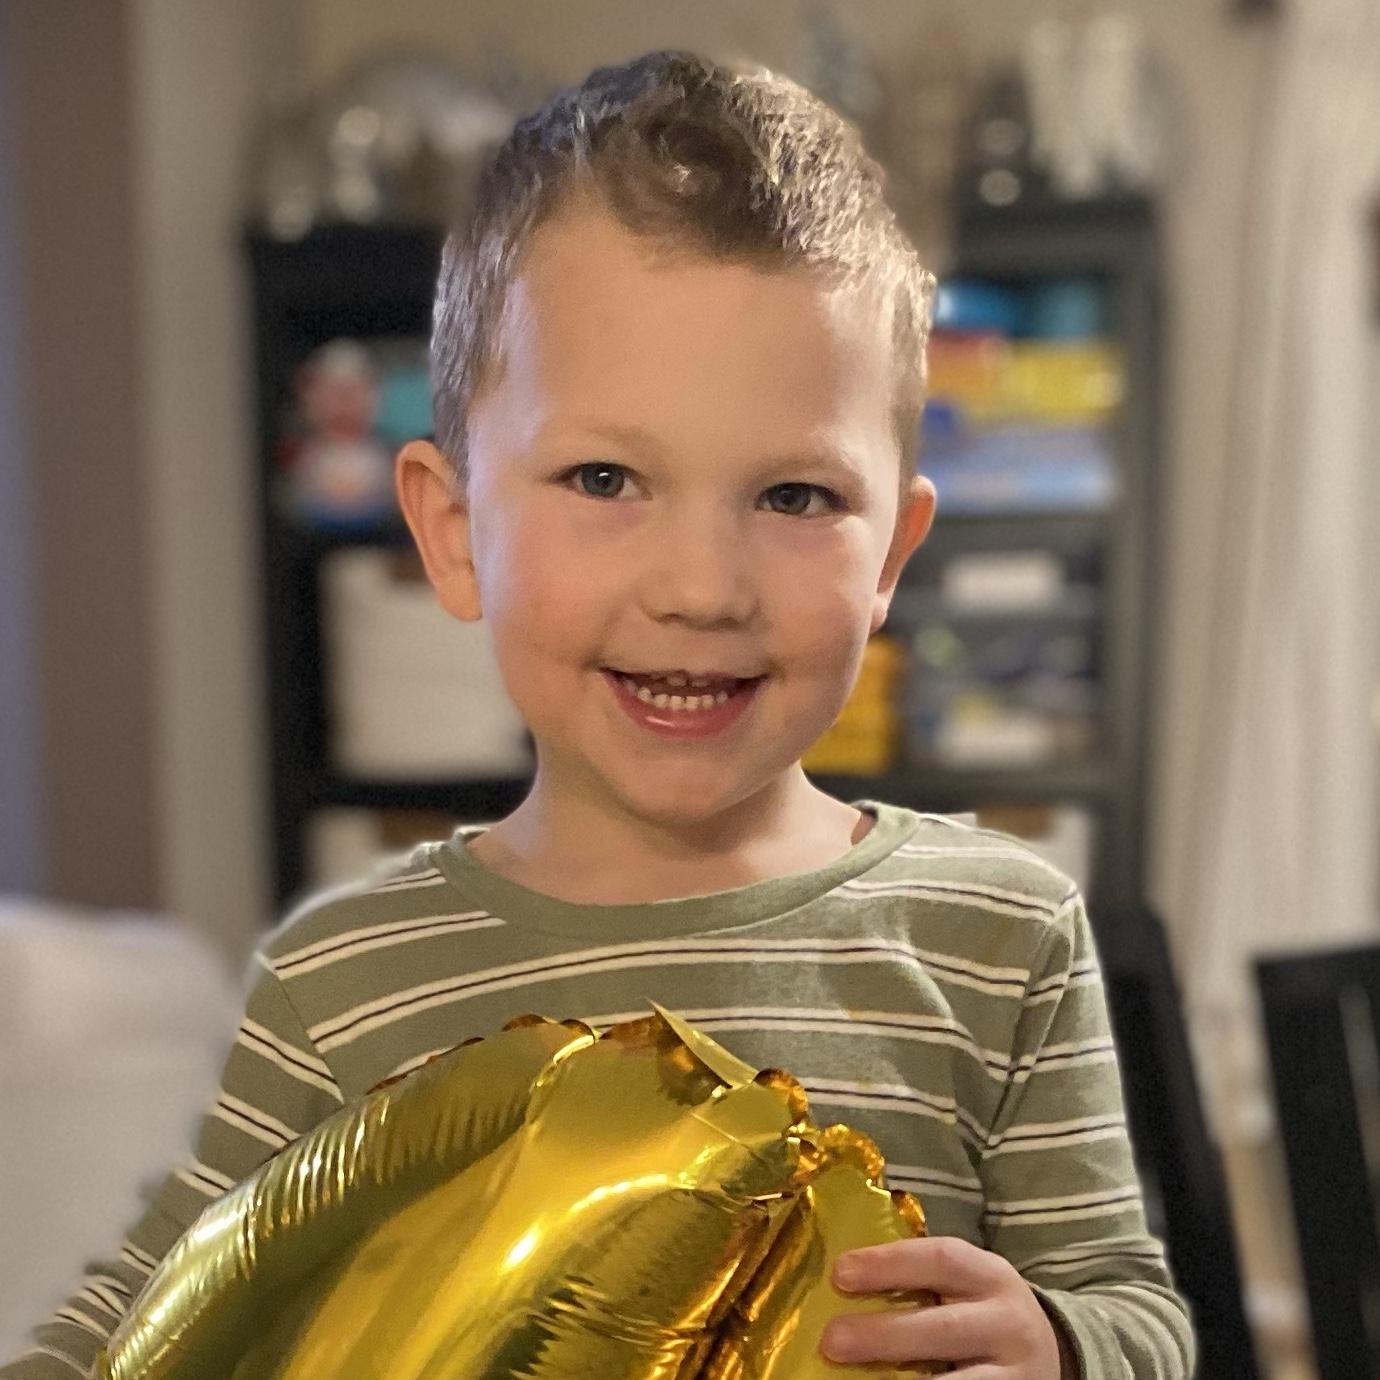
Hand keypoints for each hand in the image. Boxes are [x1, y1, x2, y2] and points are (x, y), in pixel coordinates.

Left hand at [820, 1236, 1072, 1377]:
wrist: (1051, 1356)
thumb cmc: (981, 1312)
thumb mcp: (965, 1285)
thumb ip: (920, 1281)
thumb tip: (838, 1282)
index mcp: (991, 1276)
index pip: (941, 1260)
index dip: (889, 1264)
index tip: (840, 1273)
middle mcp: (1008, 1324)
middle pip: (945, 1328)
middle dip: (885, 1335)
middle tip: (832, 1340)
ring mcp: (1016, 1376)